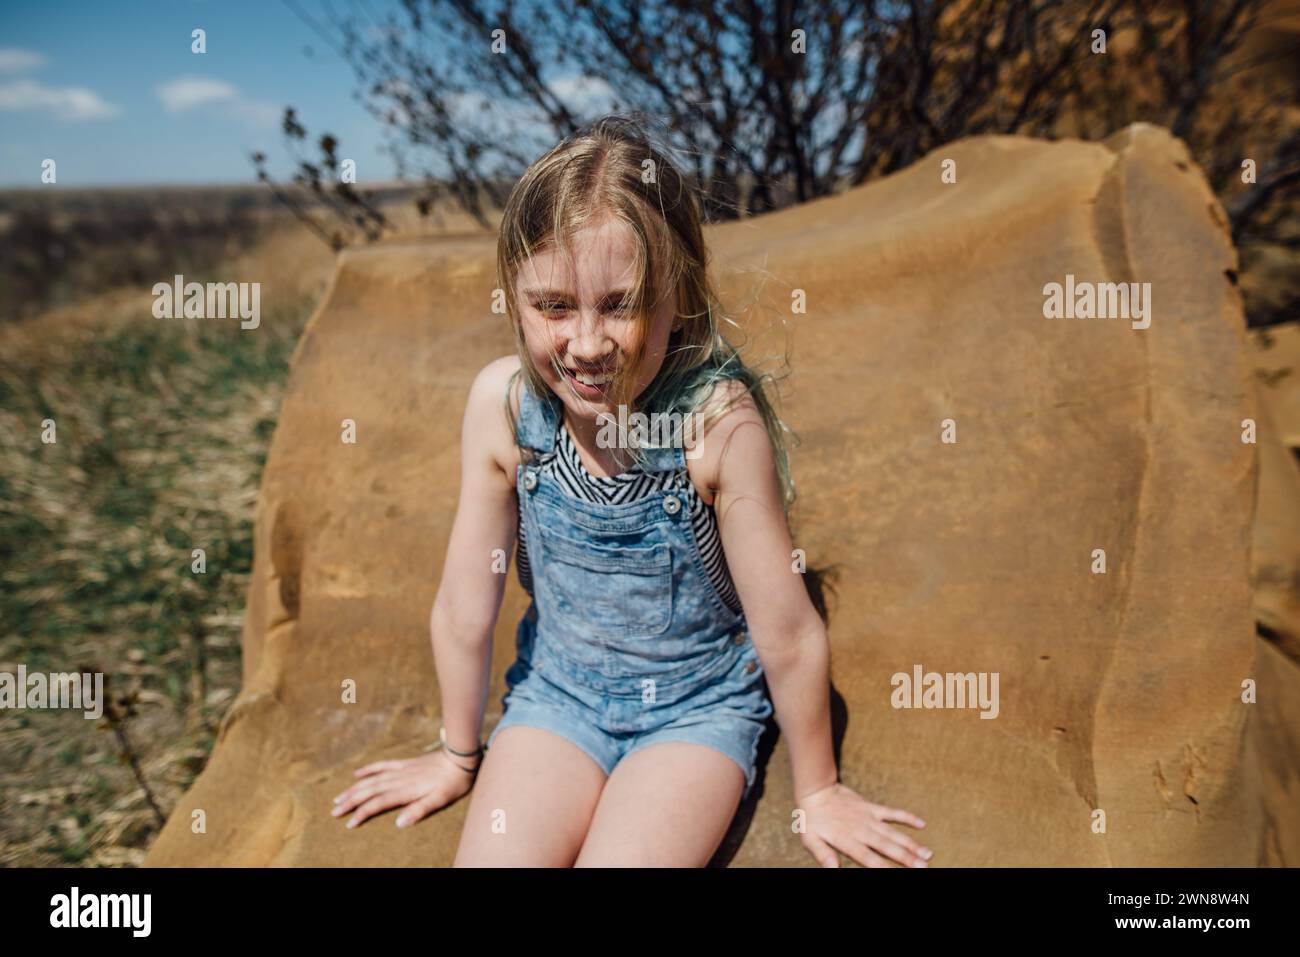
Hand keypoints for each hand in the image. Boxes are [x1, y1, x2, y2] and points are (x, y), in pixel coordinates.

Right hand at [331, 749, 478, 828]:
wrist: (460, 757)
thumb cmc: (453, 782)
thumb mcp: (440, 800)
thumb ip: (419, 810)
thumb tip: (398, 823)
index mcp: (406, 790)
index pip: (378, 803)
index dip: (362, 812)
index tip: (349, 823)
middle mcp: (399, 779)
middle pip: (369, 790)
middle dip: (351, 801)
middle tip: (334, 811)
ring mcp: (401, 770)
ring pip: (372, 779)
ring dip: (354, 788)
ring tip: (339, 797)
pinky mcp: (405, 764)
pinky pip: (383, 765)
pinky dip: (368, 770)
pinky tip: (357, 773)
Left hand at [795, 782, 932, 867]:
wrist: (816, 791)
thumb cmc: (812, 820)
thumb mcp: (810, 840)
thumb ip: (822, 854)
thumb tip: (832, 869)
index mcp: (847, 841)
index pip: (868, 858)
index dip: (883, 867)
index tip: (900, 874)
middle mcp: (861, 830)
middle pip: (887, 846)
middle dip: (906, 858)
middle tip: (924, 867)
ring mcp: (868, 818)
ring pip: (893, 832)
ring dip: (911, 843)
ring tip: (927, 854)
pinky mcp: (871, 807)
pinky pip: (892, 812)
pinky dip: (906, 817)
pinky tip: (922, 823)